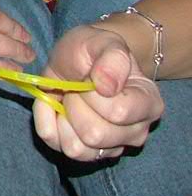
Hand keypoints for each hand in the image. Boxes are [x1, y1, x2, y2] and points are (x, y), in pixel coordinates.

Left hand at [32, 23, 163, 160]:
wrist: (78, 60)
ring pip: (77, 149)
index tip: (88, 78)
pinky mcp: (87, 153)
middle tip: (76, 87)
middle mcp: (136, 132)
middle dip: (75, 105)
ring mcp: (112, 147)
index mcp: (149, 104)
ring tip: (69, 99)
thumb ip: (112, 58)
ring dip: (62, 118)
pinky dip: (48, 124)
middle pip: (95, 134)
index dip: (92, 93)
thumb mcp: (104, 41)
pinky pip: (58, 147)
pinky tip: (55, 107)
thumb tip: (106, 86)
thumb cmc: (94, 51)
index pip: (118, 113)